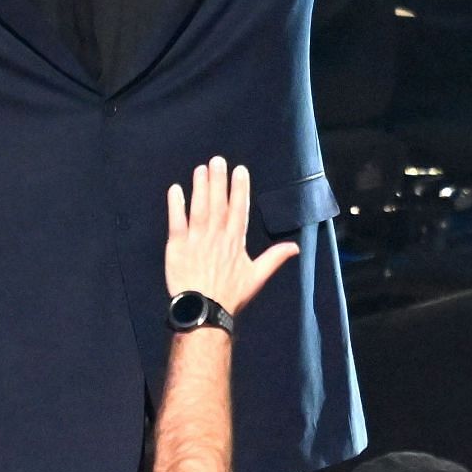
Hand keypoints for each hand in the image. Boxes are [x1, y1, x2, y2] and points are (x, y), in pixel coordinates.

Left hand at [164, 157, 298, 315]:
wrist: (204, 312)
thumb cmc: (230, 295)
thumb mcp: (256, 277)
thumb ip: (274, 258)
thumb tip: (296, 247)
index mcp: (235, 241)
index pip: (238, 209)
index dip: (239, 188)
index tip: (240, 170)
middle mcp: (217, 236)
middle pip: (218, 203)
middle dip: (218, 180)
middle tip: (217, 160)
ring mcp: (196, 239)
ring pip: (199, 208)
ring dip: (200, 187)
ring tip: (201, 169)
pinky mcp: (178, 246)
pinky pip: (176, 221)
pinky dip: (176, 205)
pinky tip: (175, 189)